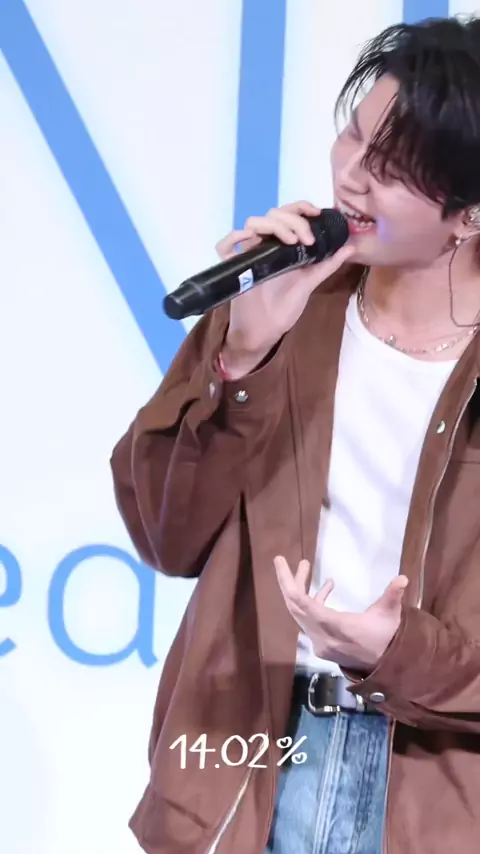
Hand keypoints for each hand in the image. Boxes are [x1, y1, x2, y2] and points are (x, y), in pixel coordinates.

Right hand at [215, 201, 355, 377]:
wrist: (264, 332)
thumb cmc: (282, 308)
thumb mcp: (308, 283)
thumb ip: (327, 264)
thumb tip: (351, 247)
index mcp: (281, 245)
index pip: (288, 214)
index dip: (301, 207)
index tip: (317, 214)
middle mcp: (264, 245)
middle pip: (272, 215)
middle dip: (293, 220)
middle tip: (308, 239)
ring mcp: (247, 254)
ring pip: (253, 223)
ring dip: (275, 226)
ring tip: (292, 242)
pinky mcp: (232, 267)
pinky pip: (225, 245)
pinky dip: (235, 237)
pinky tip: (250, 241)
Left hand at [274, 556, 408, 671]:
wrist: (386, 668)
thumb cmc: (387, 638)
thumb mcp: (390, 615)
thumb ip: (393, 595)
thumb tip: (403, 578)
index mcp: (335, 626)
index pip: (303, 604)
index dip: (290, 583)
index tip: (281, 564)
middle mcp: (322, 635)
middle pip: (295, 606)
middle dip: (288, 581)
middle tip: (281, 560)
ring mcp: (319, 641)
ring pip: (299, 613)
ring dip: (300, 589)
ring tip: (305, 565)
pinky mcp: (322, 644)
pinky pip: (308, 620)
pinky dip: (312, 602)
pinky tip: (328, 588)